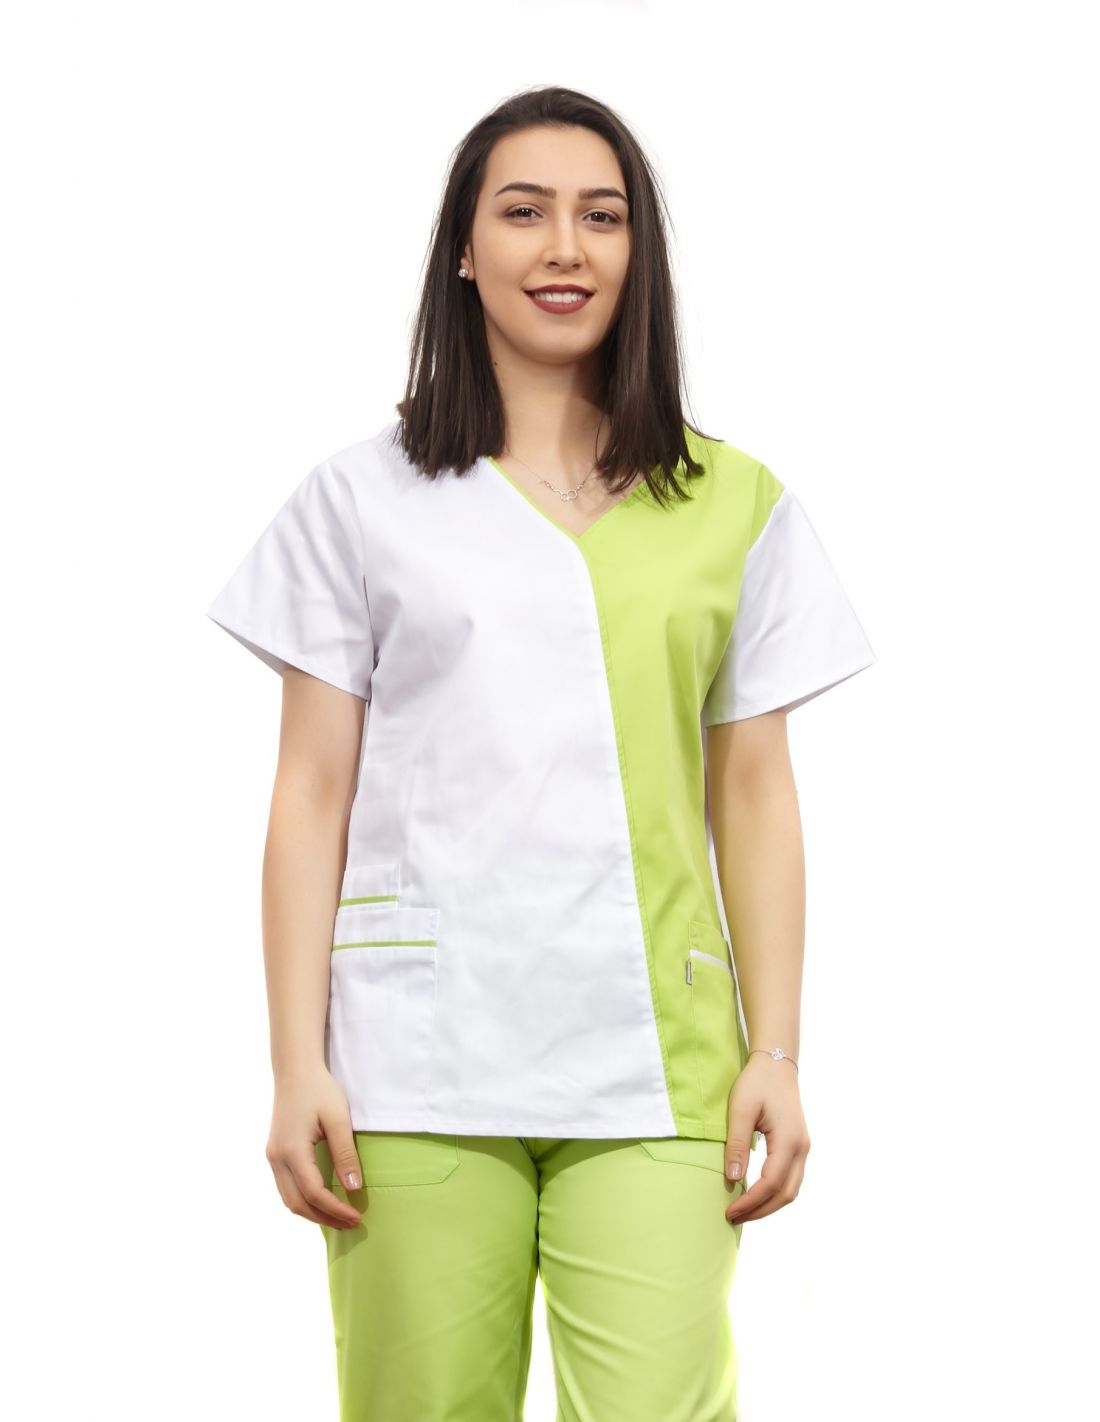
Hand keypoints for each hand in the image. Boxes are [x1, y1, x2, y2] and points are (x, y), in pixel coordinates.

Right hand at [266, 1065, 364, 1229]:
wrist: (295, 1071)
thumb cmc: (319, 1090)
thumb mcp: (338, 1119)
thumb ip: (345, 1154)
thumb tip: (354, 1188)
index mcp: (291, 1150)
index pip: (314, 1192)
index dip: (336, 1209)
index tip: (357, 1217)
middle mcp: (276, 1158)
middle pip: (297, 1204)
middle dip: (324, 1218)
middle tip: (351, 1223)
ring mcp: (272, 1157)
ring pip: (289, 1199)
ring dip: (313, 1213)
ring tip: (339, 1217)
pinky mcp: (274, 1154)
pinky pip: (286, 1187)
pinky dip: (303, 1200)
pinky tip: (322, 1201)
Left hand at [723, 1054, 809, 1224]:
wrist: (776, 1065)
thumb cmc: (756, 1083)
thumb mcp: (740, 1109)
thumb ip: (737, 1144)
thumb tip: (732, 1179)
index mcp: (789, 1140)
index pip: (771, 1183)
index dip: (751, 1201)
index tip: (730, 1210)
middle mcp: (801, 1148)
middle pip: (785, 1194)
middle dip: (760, 1210)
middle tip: (733, 1217)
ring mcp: (803, 1149)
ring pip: (791, 1190)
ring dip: (768, 1205)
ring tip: (742, 1210)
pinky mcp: (798, 1147)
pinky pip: (790, 1180)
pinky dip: (774, 1193)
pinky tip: (755, 1194)